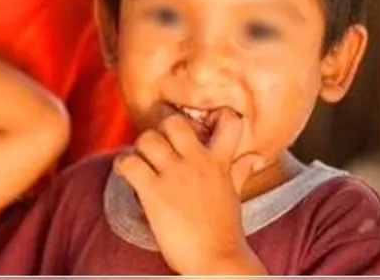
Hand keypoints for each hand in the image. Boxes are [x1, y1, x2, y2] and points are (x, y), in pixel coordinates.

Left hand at [113, 109, 265, 274]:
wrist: (217, 262)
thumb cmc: (225, 230)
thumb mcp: (235, 194)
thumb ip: (240, 170)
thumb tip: (256, 157)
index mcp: (219, 162)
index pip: (228, 120)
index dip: (211, 116)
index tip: (198, 127)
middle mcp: (198, 163)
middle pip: (173, 122)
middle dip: (160, 130)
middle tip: (157, 148)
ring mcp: (175, 176)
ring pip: (147, 139)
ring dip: (138, 149)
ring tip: (140, 163)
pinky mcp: (154, 192)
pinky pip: (129, 163)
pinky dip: (122, 166)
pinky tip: (127, 176)